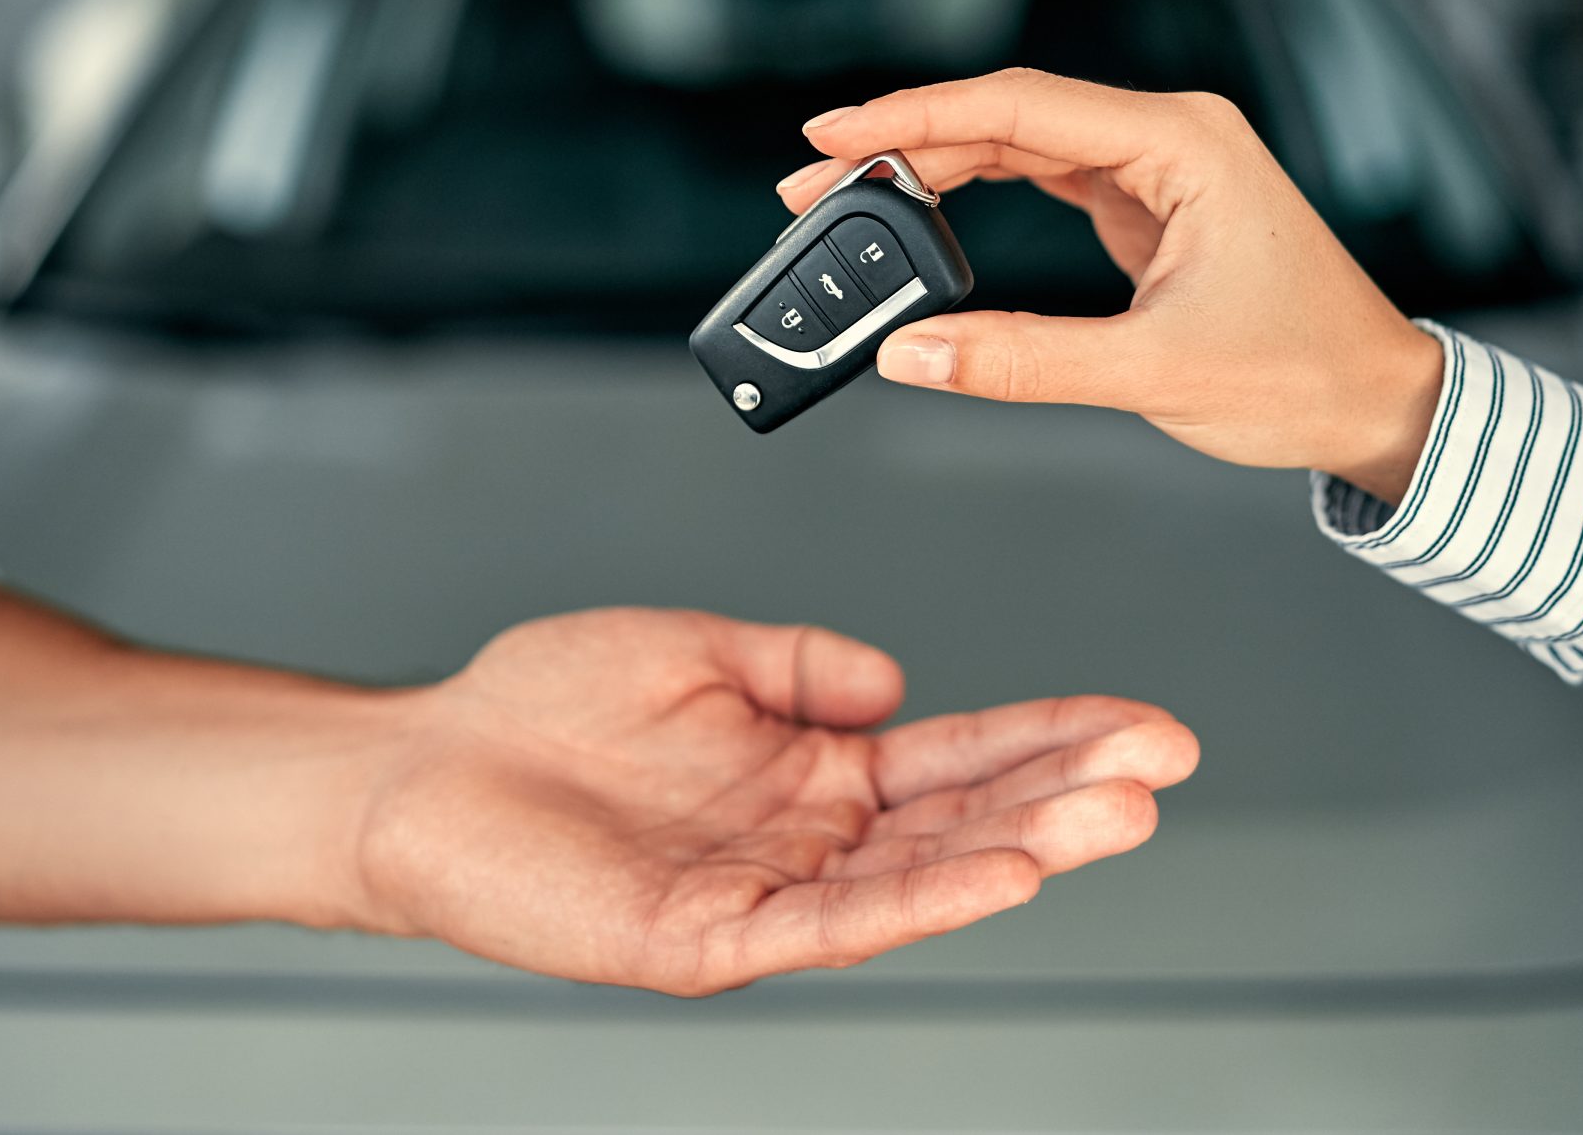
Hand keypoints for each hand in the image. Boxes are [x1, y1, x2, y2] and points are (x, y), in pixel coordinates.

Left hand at [0, 578, 1190, 997]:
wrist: (418, 768)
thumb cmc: (535, 710)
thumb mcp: (696, 643)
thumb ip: (802, 660)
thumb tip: (898, 679)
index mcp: (810, 762)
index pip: (960, 751)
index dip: (1054, 737)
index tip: (1147, 725)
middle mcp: (804, 832)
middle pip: (965, 817)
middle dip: (1069, 791)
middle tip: (1164, 769)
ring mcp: (764, 891)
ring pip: (918, 875)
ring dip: (1021, 848)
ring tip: (1113, 817)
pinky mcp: (709, 940)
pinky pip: (832, 923)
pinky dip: (920, 900)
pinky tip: (996, 874)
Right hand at [777, 68, 1443, 503]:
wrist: (1379, 403)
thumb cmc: (1305, 373)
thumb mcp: (1153, 373)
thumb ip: (1022, 360)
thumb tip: (914, 352)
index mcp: (1184, 143)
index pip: (1019, 107)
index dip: (915, 114)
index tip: (833, 130)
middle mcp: (1170, 136)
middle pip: (1007, 116)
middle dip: (904, 143)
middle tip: (814, 180)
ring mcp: (1158, 166)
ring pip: (1018, 144)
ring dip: (934, 166)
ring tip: (849, 196)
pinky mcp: (1147, 203)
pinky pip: (1043, 177)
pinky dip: (975, 193)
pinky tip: (921, 210)